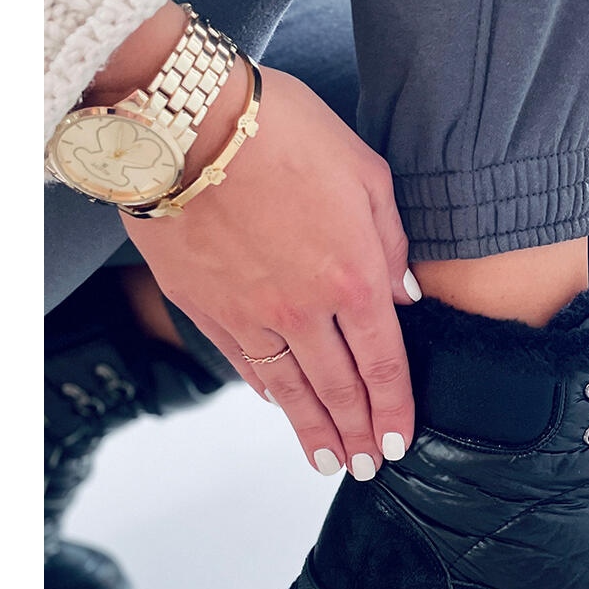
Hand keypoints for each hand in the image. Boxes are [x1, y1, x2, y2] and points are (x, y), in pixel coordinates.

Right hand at [123, 63, 419, 480]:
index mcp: (353, 274)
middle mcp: (302, 308)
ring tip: (326, 462)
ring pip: (288, 389)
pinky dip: (265, 390)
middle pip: (338, 388)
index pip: (383, 363)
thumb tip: (404, 295)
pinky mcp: (203, 305)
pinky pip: (242, 362)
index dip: (394, 409)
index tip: (399, 441)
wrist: (185, 121)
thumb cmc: (281, 131)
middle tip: (367, 467)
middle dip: (356, 432)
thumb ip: (390, 241)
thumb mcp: (364, 171)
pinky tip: (277, 406)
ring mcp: (248, 312)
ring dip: (312, 430)